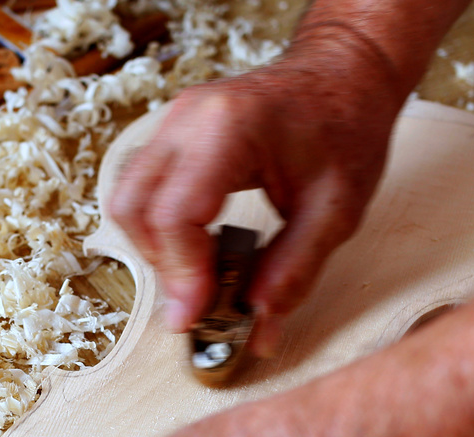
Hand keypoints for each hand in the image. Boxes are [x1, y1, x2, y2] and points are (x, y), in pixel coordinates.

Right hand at [107, 41, 402, 353]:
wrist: (344, 72)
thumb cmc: (345, 129)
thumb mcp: (336, 211)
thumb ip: (295, 271)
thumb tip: (257, 328)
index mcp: (229, 128)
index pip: (175, 215)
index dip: (181, 274)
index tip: (196, 316)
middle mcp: (187, 119)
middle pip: (134, 209)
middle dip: (163, 265)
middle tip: (203, 298)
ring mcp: (172, 121)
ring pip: (128, 200)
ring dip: (156, 249)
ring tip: (203, 272)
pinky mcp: (171, 133)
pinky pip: (141, 189)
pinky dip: (159, 229)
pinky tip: (199, 246)